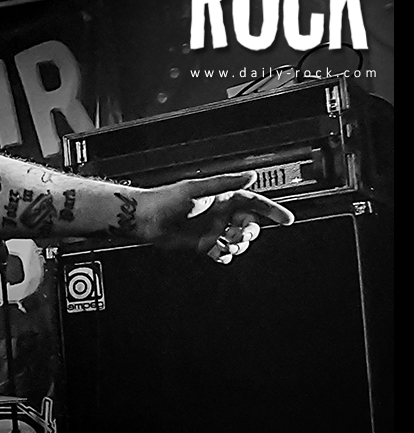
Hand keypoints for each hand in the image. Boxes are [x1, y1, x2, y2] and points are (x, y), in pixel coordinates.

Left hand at [142, 171, 294, 262]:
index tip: (287, 219)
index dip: (272, 211)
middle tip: (240, 236)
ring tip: (228, 245)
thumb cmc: (167, 199)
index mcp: (223, 199)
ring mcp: (212, 230)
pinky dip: (224, 255)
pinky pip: (221, 253)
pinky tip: (219, 254)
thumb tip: (251, 176)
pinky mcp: (202, 245)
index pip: (255, 204)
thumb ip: (225, 183)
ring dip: (239, 245)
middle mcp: (220, 215)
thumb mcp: (198, 188)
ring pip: (238, 241)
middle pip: (250, 225)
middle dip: (251, 233)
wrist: (146, 219)